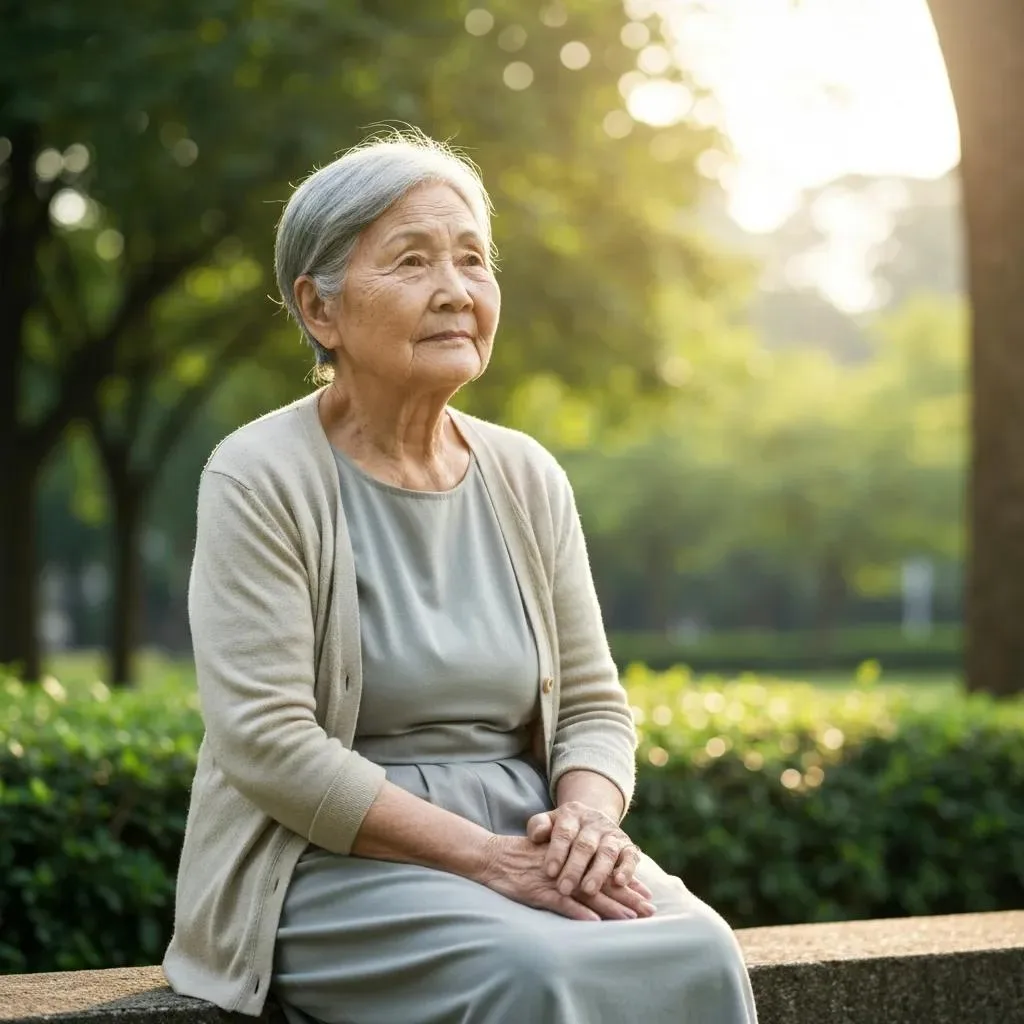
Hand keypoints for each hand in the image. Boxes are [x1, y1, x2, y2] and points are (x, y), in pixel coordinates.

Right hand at [476, 835, 653, 921]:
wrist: (491, 855)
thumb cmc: (519, 857)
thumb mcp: (549, 856)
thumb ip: (569, 863)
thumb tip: (589, 875)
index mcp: (571, 859)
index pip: (604, 870)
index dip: (625, 881)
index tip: (646, 893)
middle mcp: (567, 868)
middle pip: (602, 883)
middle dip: (627, 897)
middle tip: (649, 909)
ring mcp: (554, 879)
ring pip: (587, 893)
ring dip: (610, 907)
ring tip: (631, 918)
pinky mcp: (538, 890)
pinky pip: (561, 902)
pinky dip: (578, 911)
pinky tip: (594, 921)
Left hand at [527, 802, 642, 898]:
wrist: (592, 820)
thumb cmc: (563, 828)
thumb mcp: (549, 822)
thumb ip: (538, 826)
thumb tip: (537, 835)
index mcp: (572, 814)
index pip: (564, 833)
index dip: (557, 852)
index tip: (549, 872)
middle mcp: (594, 822)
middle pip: (585, 845)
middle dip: (574, 868)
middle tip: (564, 888)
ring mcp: (612, 834)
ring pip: (607, 852)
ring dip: (598, 872)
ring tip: (588, 891)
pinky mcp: (628, 847)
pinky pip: (630, 857)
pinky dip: (627, 870)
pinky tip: (619, 883)